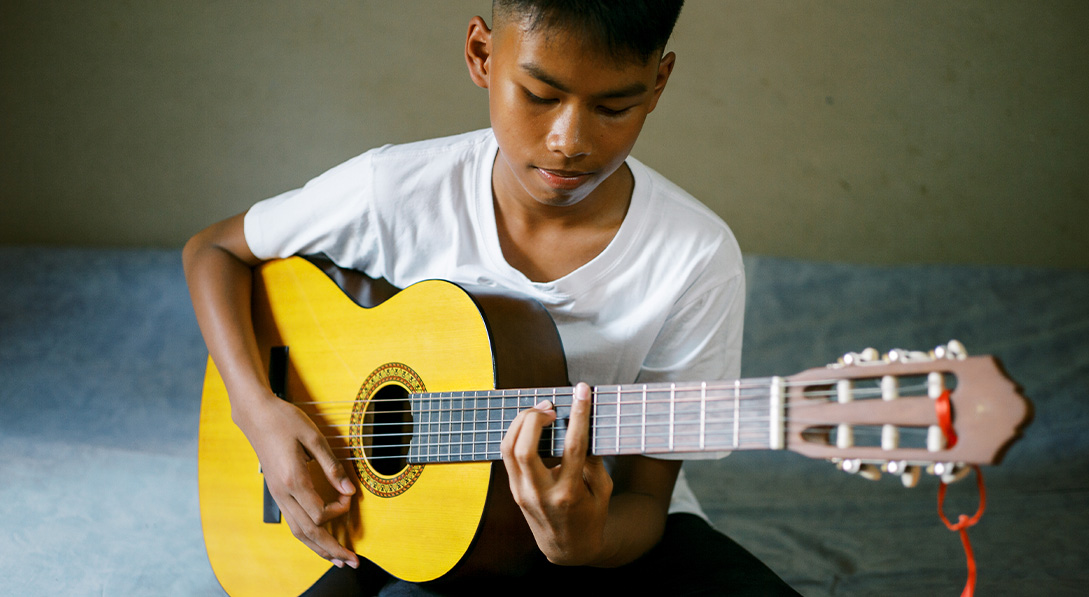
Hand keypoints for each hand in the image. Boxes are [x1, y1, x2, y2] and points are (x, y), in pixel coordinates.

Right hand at [237, 393, 359, 568]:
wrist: (256, 415)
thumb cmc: (285, 421)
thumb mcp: (314, 438)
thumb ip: (332, 466)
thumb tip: (348, 490)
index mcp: (293, 480)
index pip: (318, 513)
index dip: (338, 511)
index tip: (348, 497)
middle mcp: (283, 493)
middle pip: (308, 532)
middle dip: (332, 549)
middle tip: (352, 561)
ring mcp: (278, 494)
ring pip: (299, 531)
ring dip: (319, 548)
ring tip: (337, 558)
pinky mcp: (277, 492)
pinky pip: (293, 521)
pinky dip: (309, 535)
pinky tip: (319, 539)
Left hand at [500, 382, 613, 565]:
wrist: (567, 549)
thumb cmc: (591, 517)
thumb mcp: (602, 491)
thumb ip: (593, 461)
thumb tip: (582, 427)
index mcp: (569, 494)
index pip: (573, 447)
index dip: (578, 415)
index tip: (582, 391)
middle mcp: (541, 493)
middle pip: (524, 449)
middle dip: (534, 418)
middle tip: (551, 407)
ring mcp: (523, 493)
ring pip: (508, 449)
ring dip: (521, 423)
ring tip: (540, 411)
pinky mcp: (514, 490)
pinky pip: (508, 455)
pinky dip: (517, 434)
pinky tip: (531, 425)